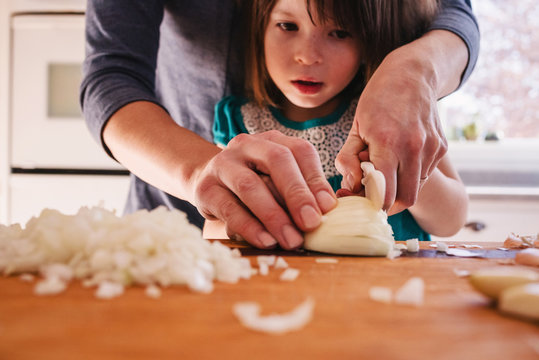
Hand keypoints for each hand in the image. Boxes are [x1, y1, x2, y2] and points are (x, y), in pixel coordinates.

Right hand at [193, 130, 336, 249]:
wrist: (207, 183)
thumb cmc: (254, 186)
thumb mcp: (277, 181)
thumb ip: (301, 191)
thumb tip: (327, 211)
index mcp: (272, 140)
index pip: (300, 151)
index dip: (316, 179)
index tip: (328, 208)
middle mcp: (247, 145)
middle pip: (277, 160)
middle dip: (297, 193)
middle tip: (311, 223)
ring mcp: (223, 164)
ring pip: (250, 185)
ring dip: (274, 216)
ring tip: (292, 240)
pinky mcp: (206, 189)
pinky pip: (230, 209)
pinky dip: (251, 227)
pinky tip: (267, 241)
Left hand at [335, 49, 446, 214]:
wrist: (413, 73)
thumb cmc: (378, 99)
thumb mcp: (355, 126)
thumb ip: (348, 159)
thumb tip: (351, 186)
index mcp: (387, 144)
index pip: (384, 195)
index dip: (370, 203)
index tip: (360, 197)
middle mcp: (413, 148)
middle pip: (404, 200)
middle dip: (387, 203)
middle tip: (371, 192)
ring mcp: (431, 148)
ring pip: (417, 189)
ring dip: (400, 188)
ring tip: (385, 168)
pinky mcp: (442, 147)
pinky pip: (425, 174)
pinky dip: (411, 175)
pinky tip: (400, 157)